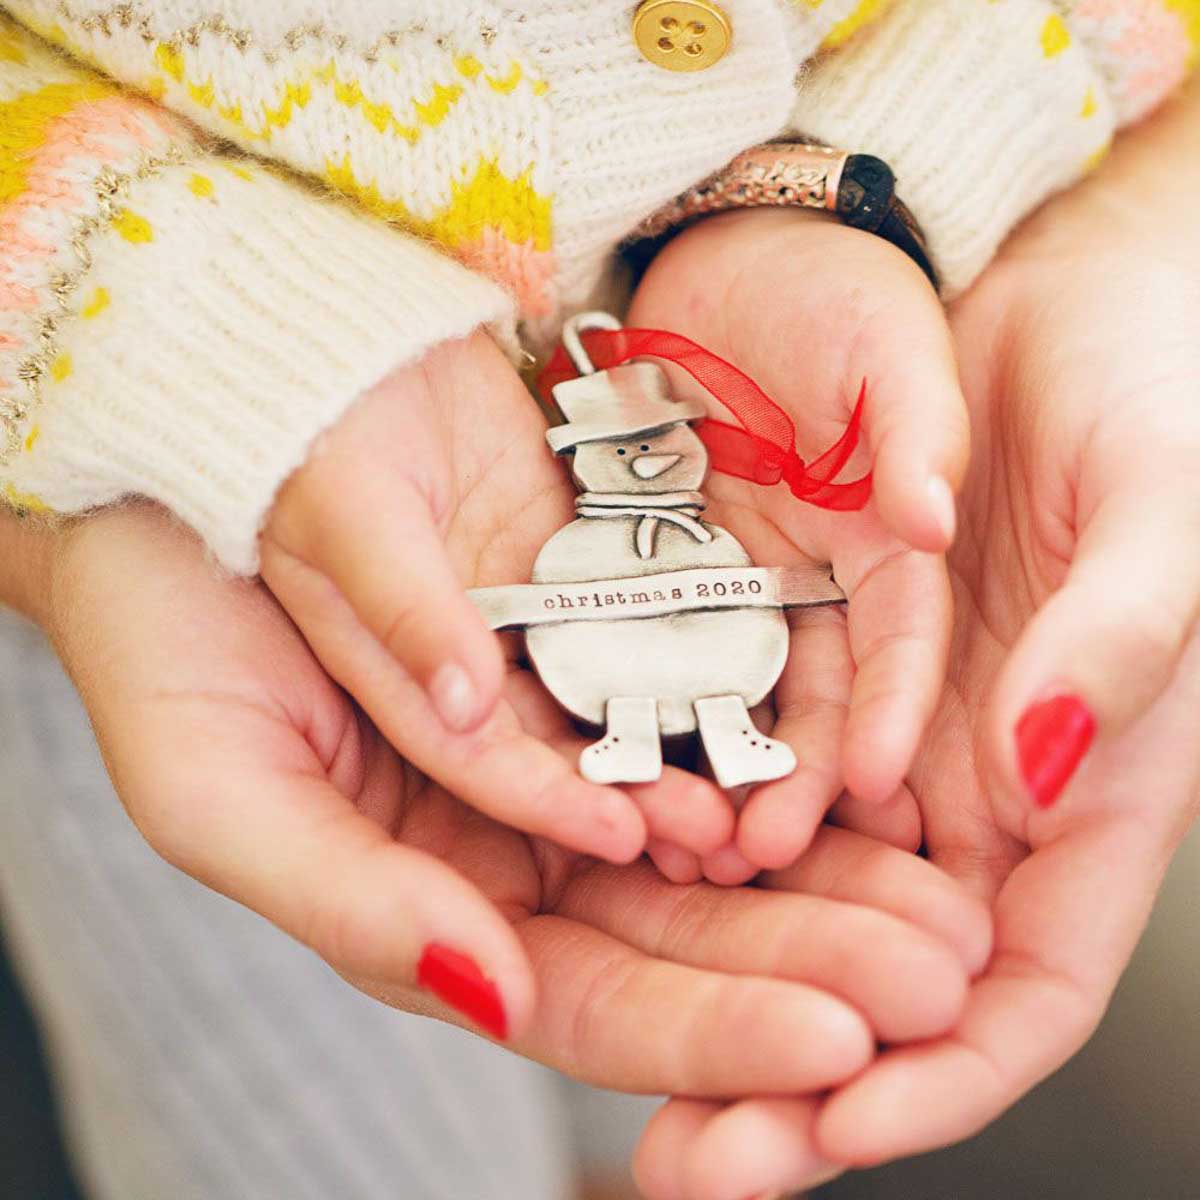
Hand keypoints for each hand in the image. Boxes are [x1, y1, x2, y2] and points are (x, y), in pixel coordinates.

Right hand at [31, 503, 988, 1100]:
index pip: (584, 1000)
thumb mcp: (224, 788)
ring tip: (935, 899)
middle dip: (808, 958)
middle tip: (930, 983)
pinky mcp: (599, 617)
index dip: (706, 1031)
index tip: (829, 1043)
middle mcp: (514, 822)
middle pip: (682, 922)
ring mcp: (566, 717)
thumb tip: (489, 987)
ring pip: (719, 812)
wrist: (190, 458)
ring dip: (828, 861)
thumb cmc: (169, 634)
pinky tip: (871, 760)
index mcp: (430, 890)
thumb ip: (352, 900)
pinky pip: (710, 682)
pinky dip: (789, 723)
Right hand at [260, 330, 731, 864]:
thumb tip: (466, 706)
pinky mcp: (560, 546)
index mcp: (391, 670)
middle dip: (626, 782)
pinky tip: (739, 660)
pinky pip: (624, 599)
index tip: (624, 834)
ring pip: (597, 677)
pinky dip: (675, 631)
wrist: (351, 332)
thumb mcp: (338, 524)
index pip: (475, 756)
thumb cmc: (313, 427)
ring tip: (743, 759)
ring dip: (664, 718)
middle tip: (713, 826)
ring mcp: (517, 602)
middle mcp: (461, 653)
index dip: (546, 800)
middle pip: (550, 737)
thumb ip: (402, 614)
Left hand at [632, 78, 1199, 1197]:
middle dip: (797, 1079)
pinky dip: (696, 856)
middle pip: (887, 982)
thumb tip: (1050, 760)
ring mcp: (893, 741)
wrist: (1049, 301)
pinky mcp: (819, 677)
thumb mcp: (1153, 507)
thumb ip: (1119, 636)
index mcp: (1085, 794)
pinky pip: (751, 787)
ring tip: (629, 1085)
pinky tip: (624, 903)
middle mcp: (977, 794)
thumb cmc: (1145, 394)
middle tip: (688, 1163)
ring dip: (722, 996)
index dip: (938, 1077)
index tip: (834, 1136)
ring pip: (804, 907)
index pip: (1019, 984)